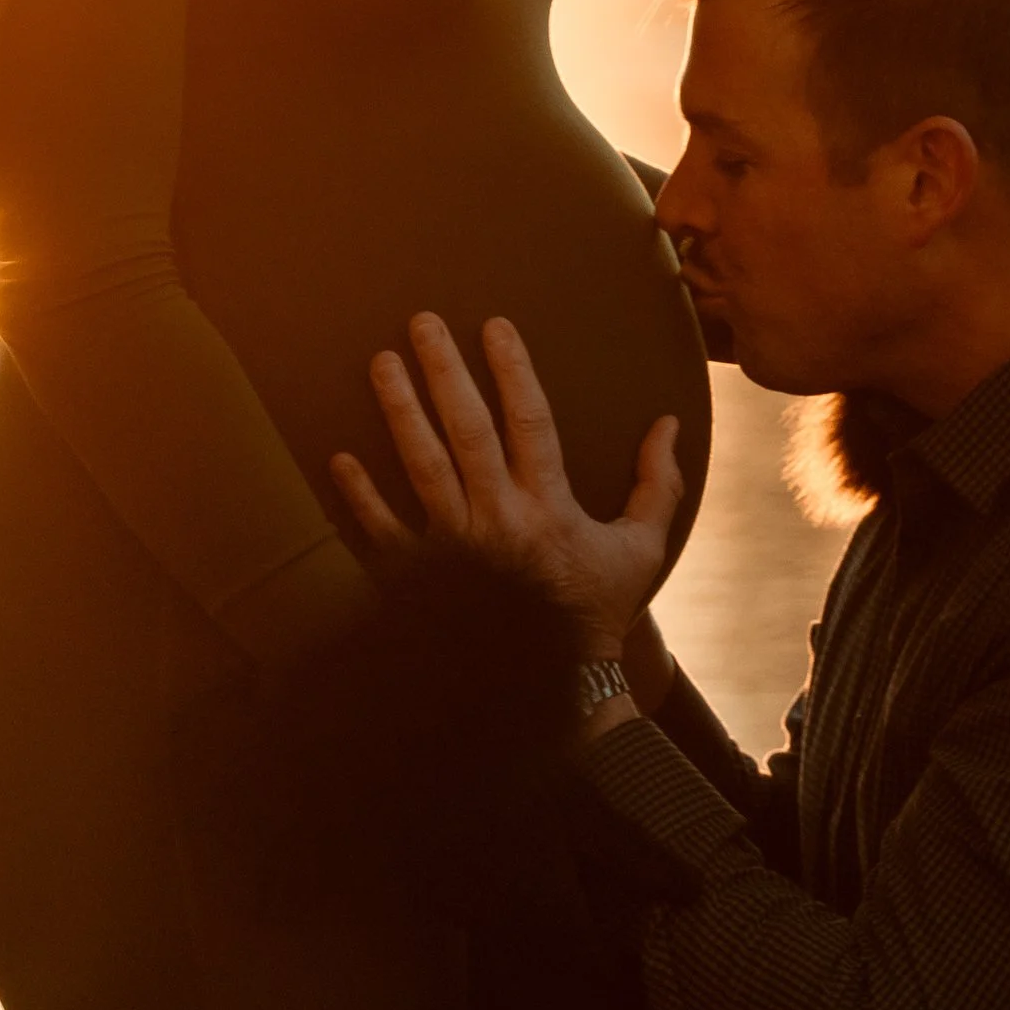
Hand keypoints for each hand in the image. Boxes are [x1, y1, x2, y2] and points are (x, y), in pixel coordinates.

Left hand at [334, 313, 681, 660]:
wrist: (557, 686)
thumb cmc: (597, 609)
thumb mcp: (641, 547)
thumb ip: (656, 483)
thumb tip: (669, 422)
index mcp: (550, 508)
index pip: (530, 422)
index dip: (512, 370)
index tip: (495, 325)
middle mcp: (500, 521)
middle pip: (466, 431)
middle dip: (443, 371)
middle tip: (421, 323)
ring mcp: (455, 550)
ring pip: (422, 467)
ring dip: (400, 412)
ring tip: (381, 363)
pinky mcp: (419, 580)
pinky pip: (383, 531)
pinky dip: (360, 497)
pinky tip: (340, 457)